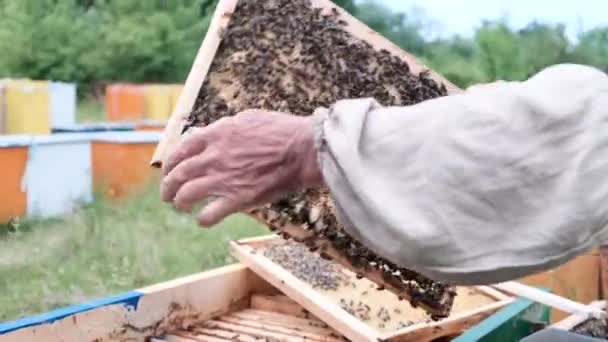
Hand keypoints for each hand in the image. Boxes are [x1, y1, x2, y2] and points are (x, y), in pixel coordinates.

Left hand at [161, 110, 323, 226]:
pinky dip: (203, 220)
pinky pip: (209, 215)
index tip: (169, 171)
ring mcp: (223, 179)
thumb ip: (227, 129)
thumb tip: (215, 134)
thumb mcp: (248, 119)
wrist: (302, 149)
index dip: (170, 164)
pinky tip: (204, 220)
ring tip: (181, 207)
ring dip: (180, 203)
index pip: (179, 150)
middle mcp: (213, 157)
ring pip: (186, 195)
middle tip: (167, 195)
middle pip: (177, 175)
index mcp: (215, 135)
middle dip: (167, 187)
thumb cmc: (282, 131)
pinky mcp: (237, 199)